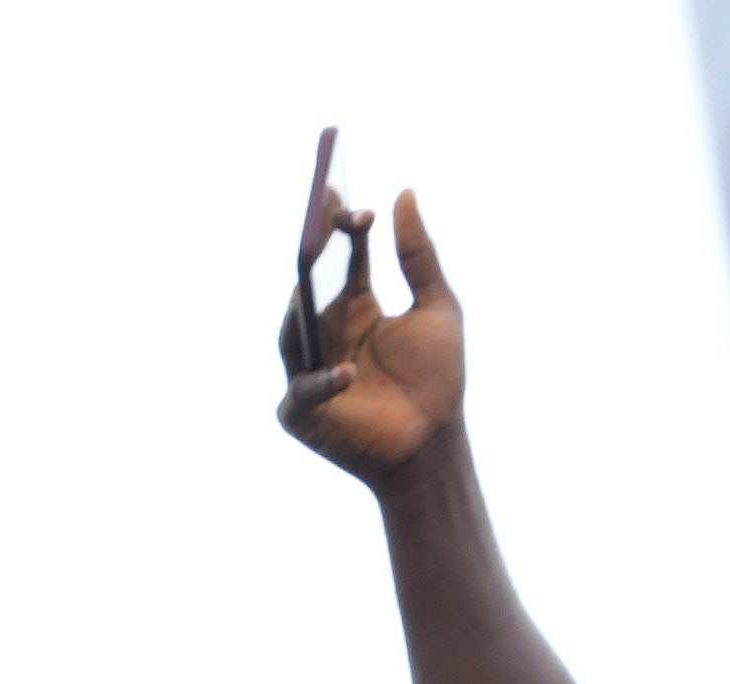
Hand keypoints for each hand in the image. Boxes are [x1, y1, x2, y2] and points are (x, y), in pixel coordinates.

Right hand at [276, 162, 463, 497]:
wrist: (434, 442)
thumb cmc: (438, 379)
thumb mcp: (437, 306)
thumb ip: (419, 254)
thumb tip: (403, 194)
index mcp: (356, 307)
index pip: (342, 259)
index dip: (343, 230)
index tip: (355, 209)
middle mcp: (328, 333)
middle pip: (309, 287)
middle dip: (311, 256)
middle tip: (317, 226)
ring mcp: (310, 370)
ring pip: (291, 333)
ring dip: (300, 312)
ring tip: (310, 288)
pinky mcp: (303, 412)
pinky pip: (303, 391)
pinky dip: (321, 383)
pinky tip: (350, 374)